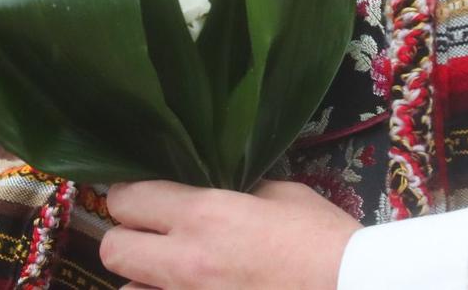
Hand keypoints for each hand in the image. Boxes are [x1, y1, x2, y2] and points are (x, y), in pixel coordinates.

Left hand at [100, 179, 355, 289]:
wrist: (356, 288)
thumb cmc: (326, 242)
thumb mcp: (282, 196)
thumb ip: (236, 191)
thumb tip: (216, 187)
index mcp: (203, 216)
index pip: (126, 199)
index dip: (130, 195)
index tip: (143, 197)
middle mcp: (185, 262)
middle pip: (111, 249)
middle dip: (127, 239)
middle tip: (152, 235)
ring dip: (145, 279)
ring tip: (175, 271)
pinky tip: (195, 287)